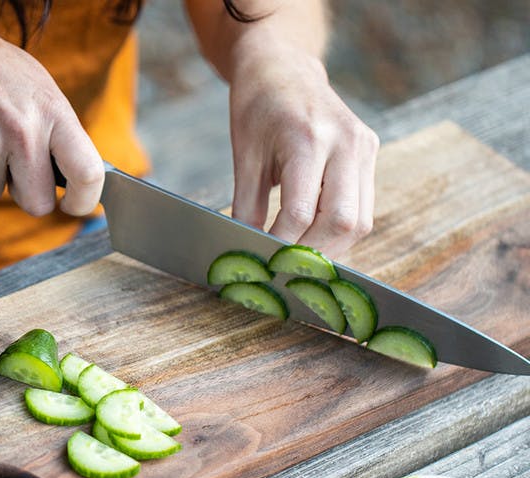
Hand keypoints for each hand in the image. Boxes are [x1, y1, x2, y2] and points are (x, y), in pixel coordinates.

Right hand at [0, 1, 103, 215]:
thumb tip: (76, 175)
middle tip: (15, 167)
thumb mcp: (35, 86)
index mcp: (52, 111)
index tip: (75, 204)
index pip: (87, 173)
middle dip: (26, 194)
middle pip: (38, 203)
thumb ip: (57, 131)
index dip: (85, 200)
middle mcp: (22, 131)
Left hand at [228, 43, 378, 258]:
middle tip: (285, 271)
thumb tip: (247, 253)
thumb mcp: (244, 158)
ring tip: (300, 262)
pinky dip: (339, 233)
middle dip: (312, 255)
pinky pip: (363, 209)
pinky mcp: (370, 154)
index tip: (264, 262)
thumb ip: (246, 209)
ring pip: (360, 222)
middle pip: (342, 222)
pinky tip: (315, 240)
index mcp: (308, 138)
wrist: (284, 68)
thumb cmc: (257, 109)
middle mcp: (346, 142)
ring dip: (330, 250)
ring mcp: (365, 147)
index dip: (281, 245)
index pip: (300, 212)